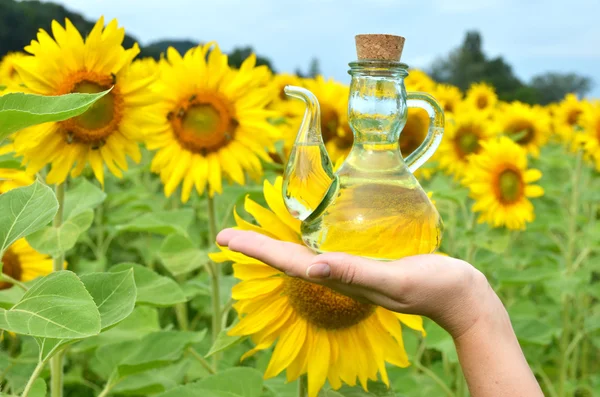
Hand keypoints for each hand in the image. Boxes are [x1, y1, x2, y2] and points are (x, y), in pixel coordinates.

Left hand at [216, 228, 495, 339]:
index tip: (224, 238)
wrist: (462, 294)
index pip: (287, 263)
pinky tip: (303, 233)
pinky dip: (306, 241)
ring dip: (275, 245)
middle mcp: (339, 276)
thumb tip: (312, 268)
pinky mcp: (365, 261)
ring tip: (252, 235)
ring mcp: (351, 270)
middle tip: (226, 236)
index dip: (255, 249)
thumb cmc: (435, 286)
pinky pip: (326, 250)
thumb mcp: (395, 279)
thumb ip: (356, 274)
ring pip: (303, 255)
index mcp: (340, 279)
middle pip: (287, 259)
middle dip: (256, 247)